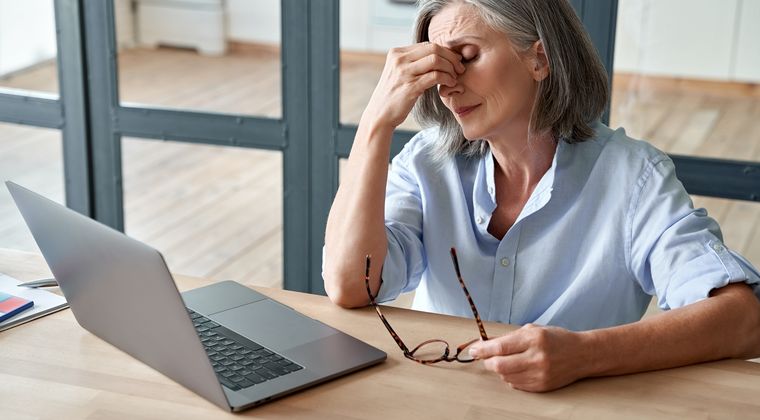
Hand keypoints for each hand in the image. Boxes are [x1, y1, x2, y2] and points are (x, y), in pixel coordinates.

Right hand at [362, 42, 464, 128]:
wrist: (379, 115)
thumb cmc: (394, 95)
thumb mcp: (400, 73)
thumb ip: (414, 62)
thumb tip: (438, 55)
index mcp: (397, 53)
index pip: (427, 44)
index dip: (445, 51)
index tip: (454, 61)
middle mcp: (399, 60)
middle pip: (433, 49)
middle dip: (451, 57)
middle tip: (460, 68)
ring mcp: (403, 73)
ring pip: (436, 60)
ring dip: (450, 68)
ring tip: (455, 77)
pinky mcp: (410, 87)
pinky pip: (435, 76)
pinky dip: (447, 78)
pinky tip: (450, 84)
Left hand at [468, 324, 591, 391]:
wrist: (582, 354)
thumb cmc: (556, 339)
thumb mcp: (533, 330)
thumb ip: (510, 337)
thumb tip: (486, 344)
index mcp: (534, 339)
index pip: (501, 347)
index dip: (483, 349)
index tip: (474, 349)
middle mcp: (537, 358)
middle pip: (500, 365)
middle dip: (488, 362)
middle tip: (486, 358)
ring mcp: (540, 374)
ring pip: (506, 376)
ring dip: (499, 369)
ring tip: (505, 361)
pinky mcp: (542, 386)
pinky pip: (516, 384)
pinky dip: (510, 377)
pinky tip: (516, 369)